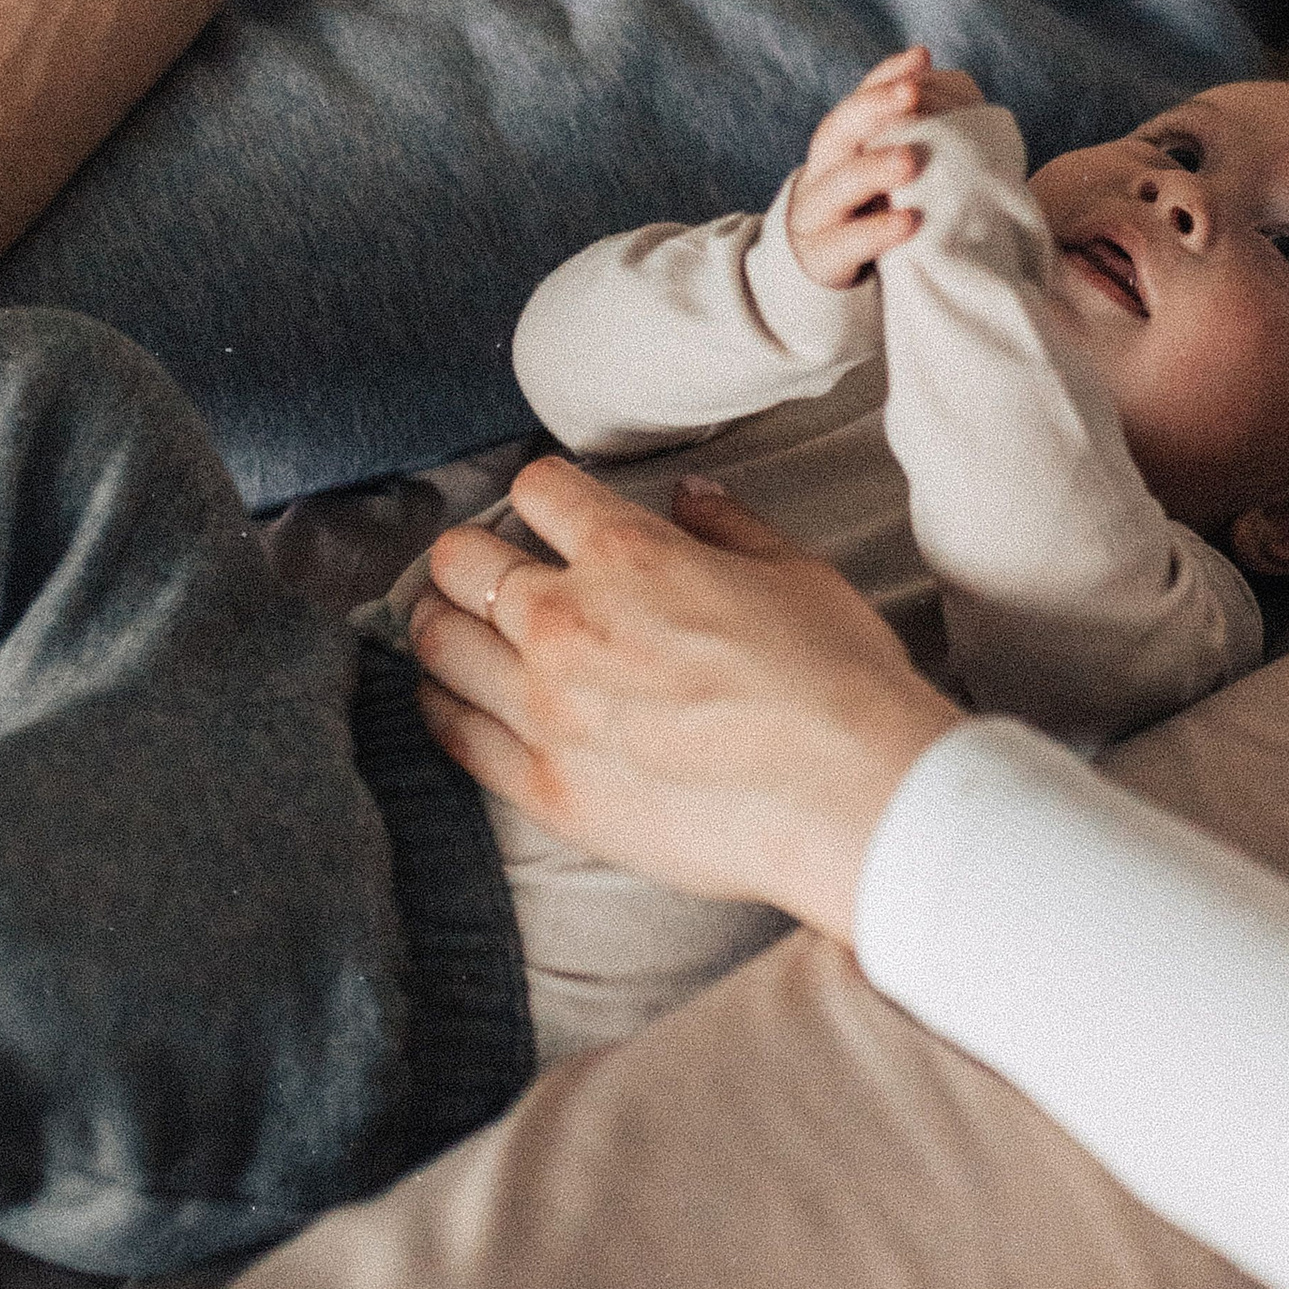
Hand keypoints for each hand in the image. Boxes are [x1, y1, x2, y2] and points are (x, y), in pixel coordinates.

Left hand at [404, 456, 956, 939]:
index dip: (543, 493)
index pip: (538, 490)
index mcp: (629, 555)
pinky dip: (440, 703)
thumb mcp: (796, 574)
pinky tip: (451, 695)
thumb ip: (729, 528)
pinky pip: (451, 731)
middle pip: (462, 562)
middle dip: (468, 555)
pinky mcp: (542, 786)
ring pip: (438, 642)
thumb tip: (690, 498)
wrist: (850, 798)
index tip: (550, 511)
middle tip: (481, 568)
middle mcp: (567, 622)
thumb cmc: (838, 681)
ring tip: (452, 626)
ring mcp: (545, 709)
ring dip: (441, 623)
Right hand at [784, 43, 986, 291]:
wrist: (826, 265)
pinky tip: (910, 221)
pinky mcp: (823, 256)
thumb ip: (916, 132)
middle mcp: (822, 169)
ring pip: (837, 184)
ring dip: (873, 168)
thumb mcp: (888, 165)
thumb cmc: (872, 206)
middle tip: (914, 93)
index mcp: (840, 142)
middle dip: (874, 108)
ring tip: (910, 160)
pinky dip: (877, 232)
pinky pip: (845, 243)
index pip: (860, 99)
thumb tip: (961, 86)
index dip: (885, 78)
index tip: (922, 59)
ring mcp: (818, 213)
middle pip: (837, 130)